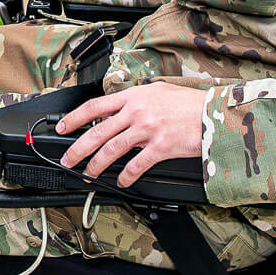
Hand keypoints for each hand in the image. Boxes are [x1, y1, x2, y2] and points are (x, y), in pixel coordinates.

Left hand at [56, 82, 205, 186]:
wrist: (213, 113)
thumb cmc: (188, 103)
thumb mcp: (156, 92)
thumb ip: (135, 100)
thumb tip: (118, 108)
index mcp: (132, 97)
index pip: (94, 107)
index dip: (74, 118)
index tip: (61, 127)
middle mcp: (136, 112)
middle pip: (97, 132)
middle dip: (78, 148)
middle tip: (67, 159)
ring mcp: (147, 130)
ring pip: (112, 150)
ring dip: (96, 165)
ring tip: (88, 173)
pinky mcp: (160, 147)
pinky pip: (137, 165)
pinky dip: (126, 176)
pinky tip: (122, 182)